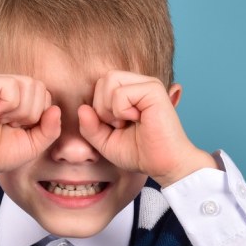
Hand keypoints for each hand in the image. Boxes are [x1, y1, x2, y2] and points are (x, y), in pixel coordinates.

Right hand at [0, 74, 61, 173]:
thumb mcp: (34, 144)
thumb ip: (50, 129)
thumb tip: (55, 109)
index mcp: (18, 96)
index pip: (45, 94)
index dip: (39, 116)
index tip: (19, 129)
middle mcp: (6, 85)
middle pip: (39, 87)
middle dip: (31, 113)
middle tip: (10, 125)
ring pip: (28, 85)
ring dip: (20, 111)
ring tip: (2, 121)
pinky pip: (12, 87)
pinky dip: (8, 106)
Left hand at [78, 71, 215, 186]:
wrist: (163, 165)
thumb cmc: (139, 153)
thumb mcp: (105, 141)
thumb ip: (90, 126)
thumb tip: (82, 108)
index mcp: (129, 92)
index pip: (99, 86)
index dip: (98, 109)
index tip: (116, 127)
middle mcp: (139, 84)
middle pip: (102, 80)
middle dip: (102, 107)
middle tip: (120, 125)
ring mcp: (147, 84)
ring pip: (109, 80)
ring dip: (110, 108)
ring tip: (127, 122)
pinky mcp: (154, 89)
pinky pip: (120, 92)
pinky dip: (121, 111)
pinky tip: (138, 120)